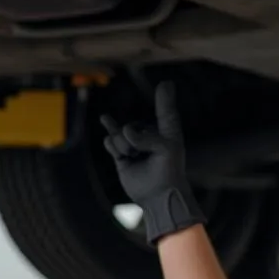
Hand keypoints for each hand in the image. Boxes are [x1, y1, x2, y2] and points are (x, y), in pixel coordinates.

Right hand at [100, 81, 205, 244]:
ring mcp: (134, 144)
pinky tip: (121, 153)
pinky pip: (110, 142)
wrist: (159, 195)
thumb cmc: (169, 170)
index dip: (164, 98)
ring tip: (134, 157)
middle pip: (131, 126)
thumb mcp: (166, 148)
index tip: (166, 84)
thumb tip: (125, 130)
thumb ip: (146, 137)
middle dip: (134, 140)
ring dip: (123, 146)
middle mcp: (149, 134)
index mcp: (166, 131)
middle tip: (144, 154)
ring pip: (118, 134)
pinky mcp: (122, 155)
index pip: (164, 111)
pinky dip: (113, 146)